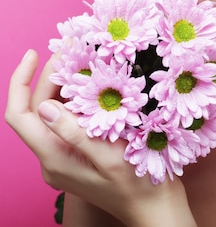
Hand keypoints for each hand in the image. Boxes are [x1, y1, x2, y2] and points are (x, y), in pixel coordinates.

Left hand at [5, 50, 196, 226]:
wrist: (155, 208)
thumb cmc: (138, 185)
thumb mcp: (109, 158)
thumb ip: (76, 133)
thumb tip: (46, 106)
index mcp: (54, 158)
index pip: (19, 115)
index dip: (21, 81)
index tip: (36, 54)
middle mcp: (53, 158)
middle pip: (39, 109)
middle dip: (52, 76)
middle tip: (74, 49)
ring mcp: (66, 157)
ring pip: (55, 113)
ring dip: (67, 85)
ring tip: (85, 60)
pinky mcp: (80, 154)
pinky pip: (71, 121)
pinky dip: (80, 99)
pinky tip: (97, 86)